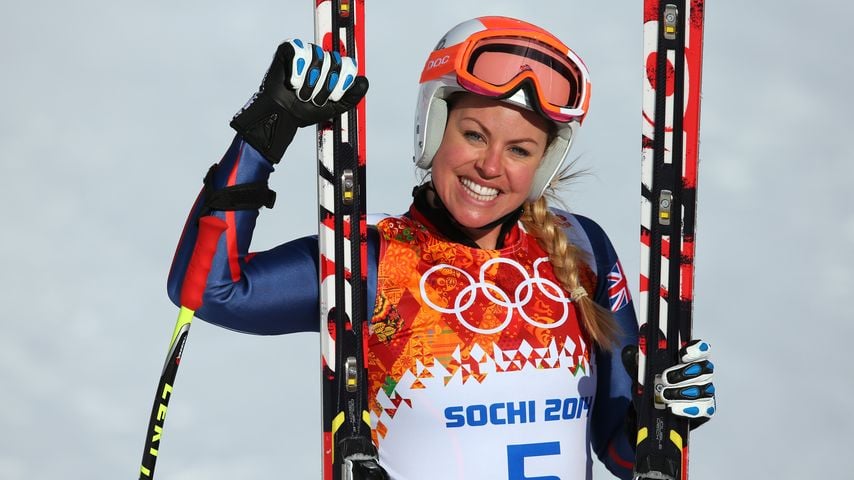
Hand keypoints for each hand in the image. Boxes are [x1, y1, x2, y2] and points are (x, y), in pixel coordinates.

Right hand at [231, 39, 368, 162]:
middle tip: (314, 99)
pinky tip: (292, 83)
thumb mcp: (335, 107)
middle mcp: (322, 57)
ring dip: (310, 82)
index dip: (342, 83)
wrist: (284, 115)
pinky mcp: (288, 50)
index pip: (349, 65)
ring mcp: (305, 51)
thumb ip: (352, 96)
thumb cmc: (306, 111)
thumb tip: (364, 81)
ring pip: (317, 57)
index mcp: (336, 68)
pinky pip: (298, 51)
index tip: (333, 97)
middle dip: (324, 86)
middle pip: (334, 61)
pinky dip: (296, 71)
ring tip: (302, 94)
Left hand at [623, 339, 715, 427]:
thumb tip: (630, 351)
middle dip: (683, 373)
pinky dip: (689, 408)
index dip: (696, 350)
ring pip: (704, 389)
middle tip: (665, 378)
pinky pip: (704, 408)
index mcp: (688, 360)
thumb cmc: (652, 387)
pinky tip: (675, 408)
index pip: (701, 350)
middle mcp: (700, 374)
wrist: (652, 411)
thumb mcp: (641, 372)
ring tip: (664, 395)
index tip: (683, 355)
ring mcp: (704, 392)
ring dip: (682, 392)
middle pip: (704, 368)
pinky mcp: (704, 409)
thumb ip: (637, 361)